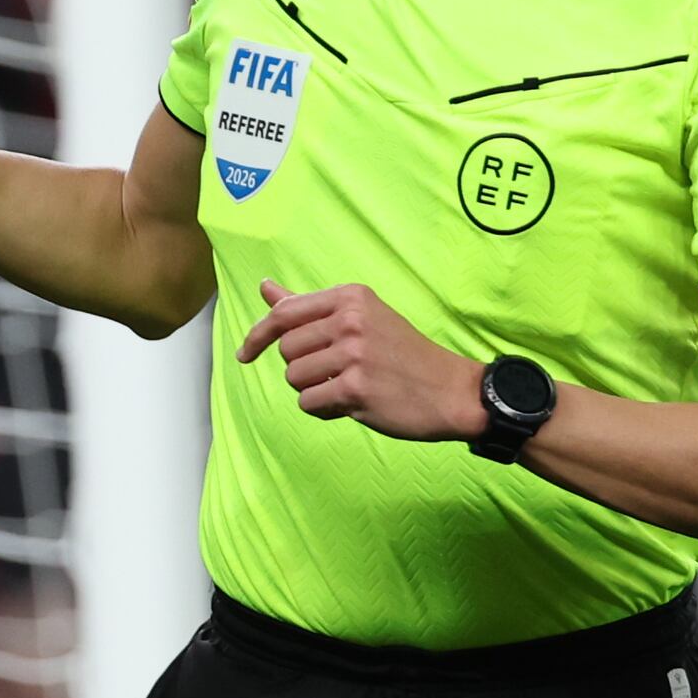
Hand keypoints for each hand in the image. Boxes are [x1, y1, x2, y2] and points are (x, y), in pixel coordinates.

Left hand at [239, 276, 485, 439]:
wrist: (451, 390)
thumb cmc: (403, 355)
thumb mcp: (361, 318)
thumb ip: (309, 306)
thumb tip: (265, 288)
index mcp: (350, 297)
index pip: (283, 313)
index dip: (257, 335)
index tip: (245, 353)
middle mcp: (350, 320)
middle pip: (286, 350)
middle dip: (302, 367)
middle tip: (336, 371)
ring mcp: (353, 354)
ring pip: (294, 378)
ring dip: (314, 389)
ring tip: (348, 386)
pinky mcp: (355, 389)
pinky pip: (309, 402)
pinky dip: (324, 408)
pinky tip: (351, 404)